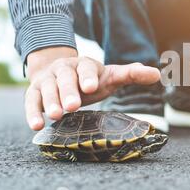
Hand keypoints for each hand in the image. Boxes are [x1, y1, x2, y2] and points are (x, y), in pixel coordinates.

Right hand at [25, 47, 160, 130]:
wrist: (57, 72)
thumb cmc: (90, 79)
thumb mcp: (111, 76)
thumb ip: (131, 75)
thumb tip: (157, 74)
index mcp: (85, 64)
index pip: (87, 68)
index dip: (88, 76)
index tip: (92, 87)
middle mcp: (64, 70)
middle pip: (65, 78)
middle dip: (68, 91)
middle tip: (73, 106)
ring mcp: (47, 80)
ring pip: (47, 89)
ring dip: (51, 102)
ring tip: (57, 115)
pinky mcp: (34, 92)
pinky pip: (31, 101)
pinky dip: (32, 113)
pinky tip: (37, 125)